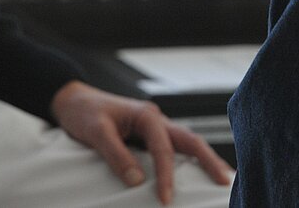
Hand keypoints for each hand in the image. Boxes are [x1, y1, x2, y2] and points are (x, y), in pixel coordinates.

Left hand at [51, 80, 232, 204]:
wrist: (72, 100)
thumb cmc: (84, 112)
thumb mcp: (96, 132)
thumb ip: (116, 154)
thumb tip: (136, 181)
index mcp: (146, 115)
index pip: (164, 149)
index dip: (167, 176)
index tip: (166, 200)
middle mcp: (156, 119)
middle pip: (191, 140)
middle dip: (209, 161)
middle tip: (226, 182)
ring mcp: (155, 127)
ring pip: (187, 143)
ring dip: (204, 159)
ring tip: (222, 178)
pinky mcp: (149, 136)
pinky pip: (175, 148)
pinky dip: (189, 159)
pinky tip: (197, 171)